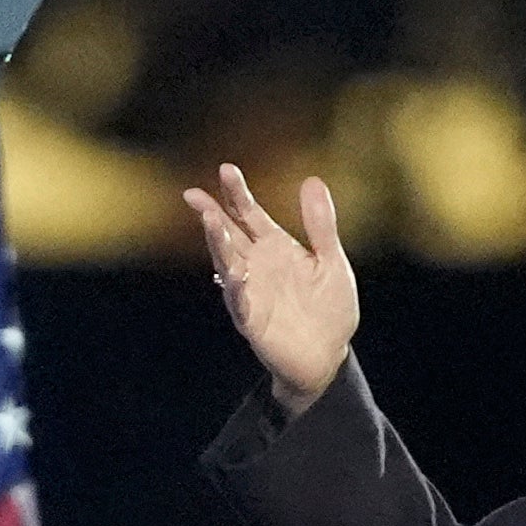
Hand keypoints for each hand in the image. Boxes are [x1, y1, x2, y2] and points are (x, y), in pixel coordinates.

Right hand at [179, 165, 359, 415]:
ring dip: (217, 243)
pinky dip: (235, 286)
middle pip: (228, 234)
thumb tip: (312, 180)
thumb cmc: (329, 308)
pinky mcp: (251, 319)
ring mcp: (250, 291)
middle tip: (194, 194)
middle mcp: (256, 265)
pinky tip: (234, 271)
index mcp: (274, 246)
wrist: (328, 355)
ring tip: (209, 220)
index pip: (249, 214)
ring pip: (227, 262)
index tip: (226, 170)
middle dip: (211, 214)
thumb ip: (320, 225)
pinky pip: (239, 301)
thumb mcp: (331, 261)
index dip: (237, 193)